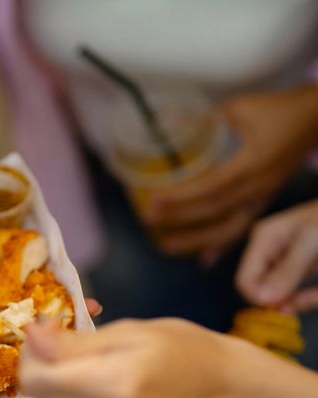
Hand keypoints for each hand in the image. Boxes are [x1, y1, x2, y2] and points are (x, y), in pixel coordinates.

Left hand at [21, 319, 239, 397]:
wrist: (226, 392)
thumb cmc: (184, 350)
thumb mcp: (129, 331)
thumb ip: (75, 342)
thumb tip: (31, 337)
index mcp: (119, 386)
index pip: (39, 379)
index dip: (32, 351)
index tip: (47, 328)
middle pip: (42, 395)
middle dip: (43, 362)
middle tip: (66, 336)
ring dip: (57, 380)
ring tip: (88, 358)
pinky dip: (74, 397)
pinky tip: (97, 381)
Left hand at [145, 86, 317, 258]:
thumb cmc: (280, 110)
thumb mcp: (241, 107)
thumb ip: (207, 118)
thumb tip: (172, 122)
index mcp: (253, 164)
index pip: (211, 187)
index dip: (182, 197)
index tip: (154, 202)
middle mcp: (258, 186)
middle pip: (215, 210)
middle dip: (180, 219)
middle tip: (149, 220)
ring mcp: (263, 196)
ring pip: (229, 227)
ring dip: (197, 240)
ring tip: (167, 245)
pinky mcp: (264, 199)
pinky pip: (242, 227)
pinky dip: (222, 244)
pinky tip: (204, 258)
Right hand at [236, 199, 317, 311]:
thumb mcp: (309, 240)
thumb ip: (287, 270)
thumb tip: (263, 299)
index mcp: (264, 239)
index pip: (245, 279)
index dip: (257, 297)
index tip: (280, 307)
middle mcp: (271, 252)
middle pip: (261, 288)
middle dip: (279, 300)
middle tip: (301, 303)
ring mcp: (288, 262)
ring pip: (280, 294)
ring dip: (296, 302)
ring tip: (313, 297)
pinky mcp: (305, 269)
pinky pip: (299, 293)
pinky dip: (307, 299)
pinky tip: (314, 296)